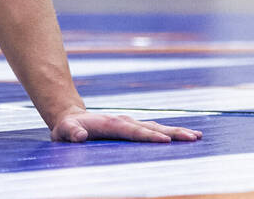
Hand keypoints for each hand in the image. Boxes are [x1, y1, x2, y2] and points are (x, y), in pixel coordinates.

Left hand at [51, 111, 202, 143]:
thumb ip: (70, 132)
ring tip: (197, 137)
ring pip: (157, 128)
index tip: (165, 141)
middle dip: (172, 133)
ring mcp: (130, 124)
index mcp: (110, 124)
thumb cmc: (67, 128)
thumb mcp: (64, 130)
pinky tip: (187, 137)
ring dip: (176, 132)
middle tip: (193, 137)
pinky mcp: (134, 128)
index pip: (132, 131)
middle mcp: (124, 121)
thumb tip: (78, 136)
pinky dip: (171, 133)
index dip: (148, 136)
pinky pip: (155, 131)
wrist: (71, 118)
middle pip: (151, 128)